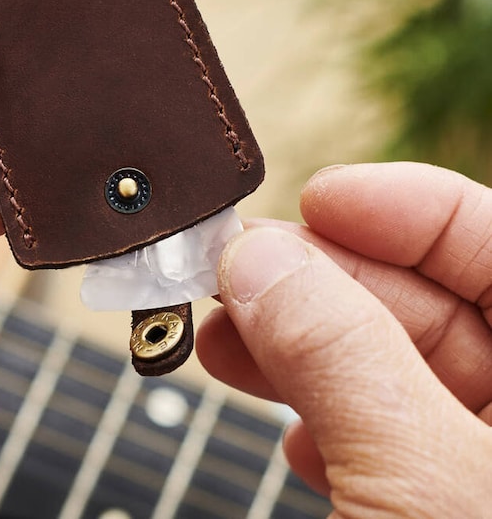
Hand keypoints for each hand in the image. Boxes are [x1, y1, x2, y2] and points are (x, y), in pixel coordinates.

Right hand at [196, 162, 491, 516]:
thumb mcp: (422, 481)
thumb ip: (342, 358)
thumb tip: (258, 257)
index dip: (407, 206)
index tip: (315, 198)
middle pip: (425, 304)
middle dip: (317, 278)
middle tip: (231, 267)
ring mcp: (477, 471)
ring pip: (385, 371)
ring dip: (294, 348)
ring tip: (220, 338)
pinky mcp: (432, 509)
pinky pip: (379, 438)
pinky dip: (320, 422)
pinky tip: (288, 433)